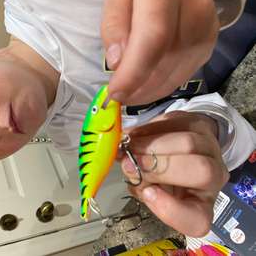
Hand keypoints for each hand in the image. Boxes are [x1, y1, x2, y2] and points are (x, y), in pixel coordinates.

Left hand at [101, 0, 218, 104]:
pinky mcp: (209, 40)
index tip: (115, 93)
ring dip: (150, 92)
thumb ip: (114, 23)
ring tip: (130, 95)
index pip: (153, 39)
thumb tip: (117, 62)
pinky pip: (186, 72)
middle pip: (167, 61)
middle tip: (118, 97)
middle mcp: (194, 10)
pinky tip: (148, 85)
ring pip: (178, 72)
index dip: (134, 73)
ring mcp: (206, 27)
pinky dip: (164, 84)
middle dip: (139, 88)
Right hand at [120, 111, 229, 236]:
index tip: (146, 193)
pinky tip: (134, 135)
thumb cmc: (164, 179)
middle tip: (131, 163)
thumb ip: (142, 185)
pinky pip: (176, 123)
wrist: (182, 151)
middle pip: (200, 171)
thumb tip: (131, 167)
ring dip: (151, 144)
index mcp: (201, 205)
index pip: (197, 219)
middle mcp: (214, 177)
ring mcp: (210, 146)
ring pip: (187, 142)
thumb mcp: (150, 191)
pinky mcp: (197, 123)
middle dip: (160, 166)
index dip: (170, 209)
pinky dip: (149, 129)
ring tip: (128, 146)